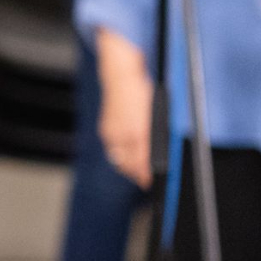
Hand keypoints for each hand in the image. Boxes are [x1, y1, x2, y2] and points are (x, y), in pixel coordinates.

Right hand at [99, 71, 155, 188]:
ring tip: (135, 170)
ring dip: (127, 167)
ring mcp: (111, 132)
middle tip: (143, 179)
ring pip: (118, 159)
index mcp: (138, 131)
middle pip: (127, 164)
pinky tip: (125, 155)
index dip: (144, 174)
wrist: (120, 78)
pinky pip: (112, 150)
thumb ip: (154, 136)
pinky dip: (119, 155)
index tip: (147, 182)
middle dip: (135, 174)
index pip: (141, 161)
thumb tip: (155, 154)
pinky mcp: (105, 130)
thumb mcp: (155, 114)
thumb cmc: (142, 93)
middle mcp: (123, 134)